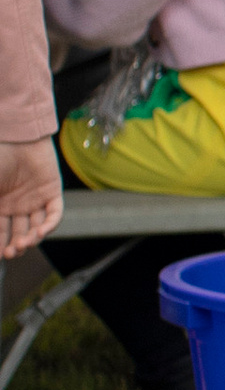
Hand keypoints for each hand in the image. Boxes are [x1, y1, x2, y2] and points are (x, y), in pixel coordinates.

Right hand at [0, 141, 61, 259]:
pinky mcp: (52, 192)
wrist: (17, 137)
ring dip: (31, 239)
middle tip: (11, 252)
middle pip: (18, 234)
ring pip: (36, 227)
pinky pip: (55, 214)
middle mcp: (17, 206)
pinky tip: (41, 232)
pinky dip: (50, 225)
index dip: (0, 244)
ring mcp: (35, 200)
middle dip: (15, 246)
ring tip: (24, 243)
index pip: (0, 232)